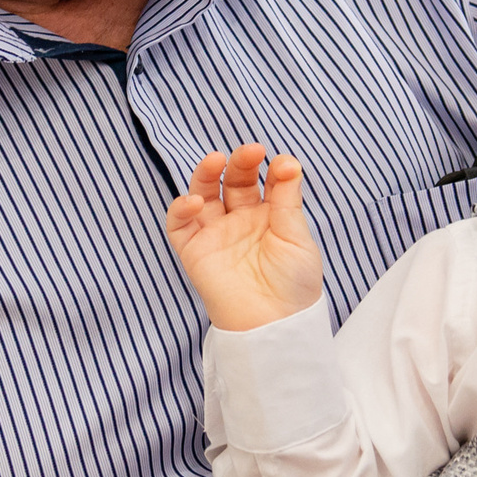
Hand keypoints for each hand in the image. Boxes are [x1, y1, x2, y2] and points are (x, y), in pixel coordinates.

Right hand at [165, 143, 326, 331]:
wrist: (276, 325)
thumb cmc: (294, 285)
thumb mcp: (297, 237)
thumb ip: (287, 199)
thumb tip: (287, 161)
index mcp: (270, 216)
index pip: (266, 181)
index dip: (273, 169)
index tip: (282, 164)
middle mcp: (241, 221)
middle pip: (233, 181)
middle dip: (240, 163)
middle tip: (251, 151)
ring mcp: (216, 235)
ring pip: (203, 194)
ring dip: (206, 173)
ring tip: (216, 160)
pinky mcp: (195, 251)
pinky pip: (179, 225)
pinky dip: (180, 208)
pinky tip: (195, 200)